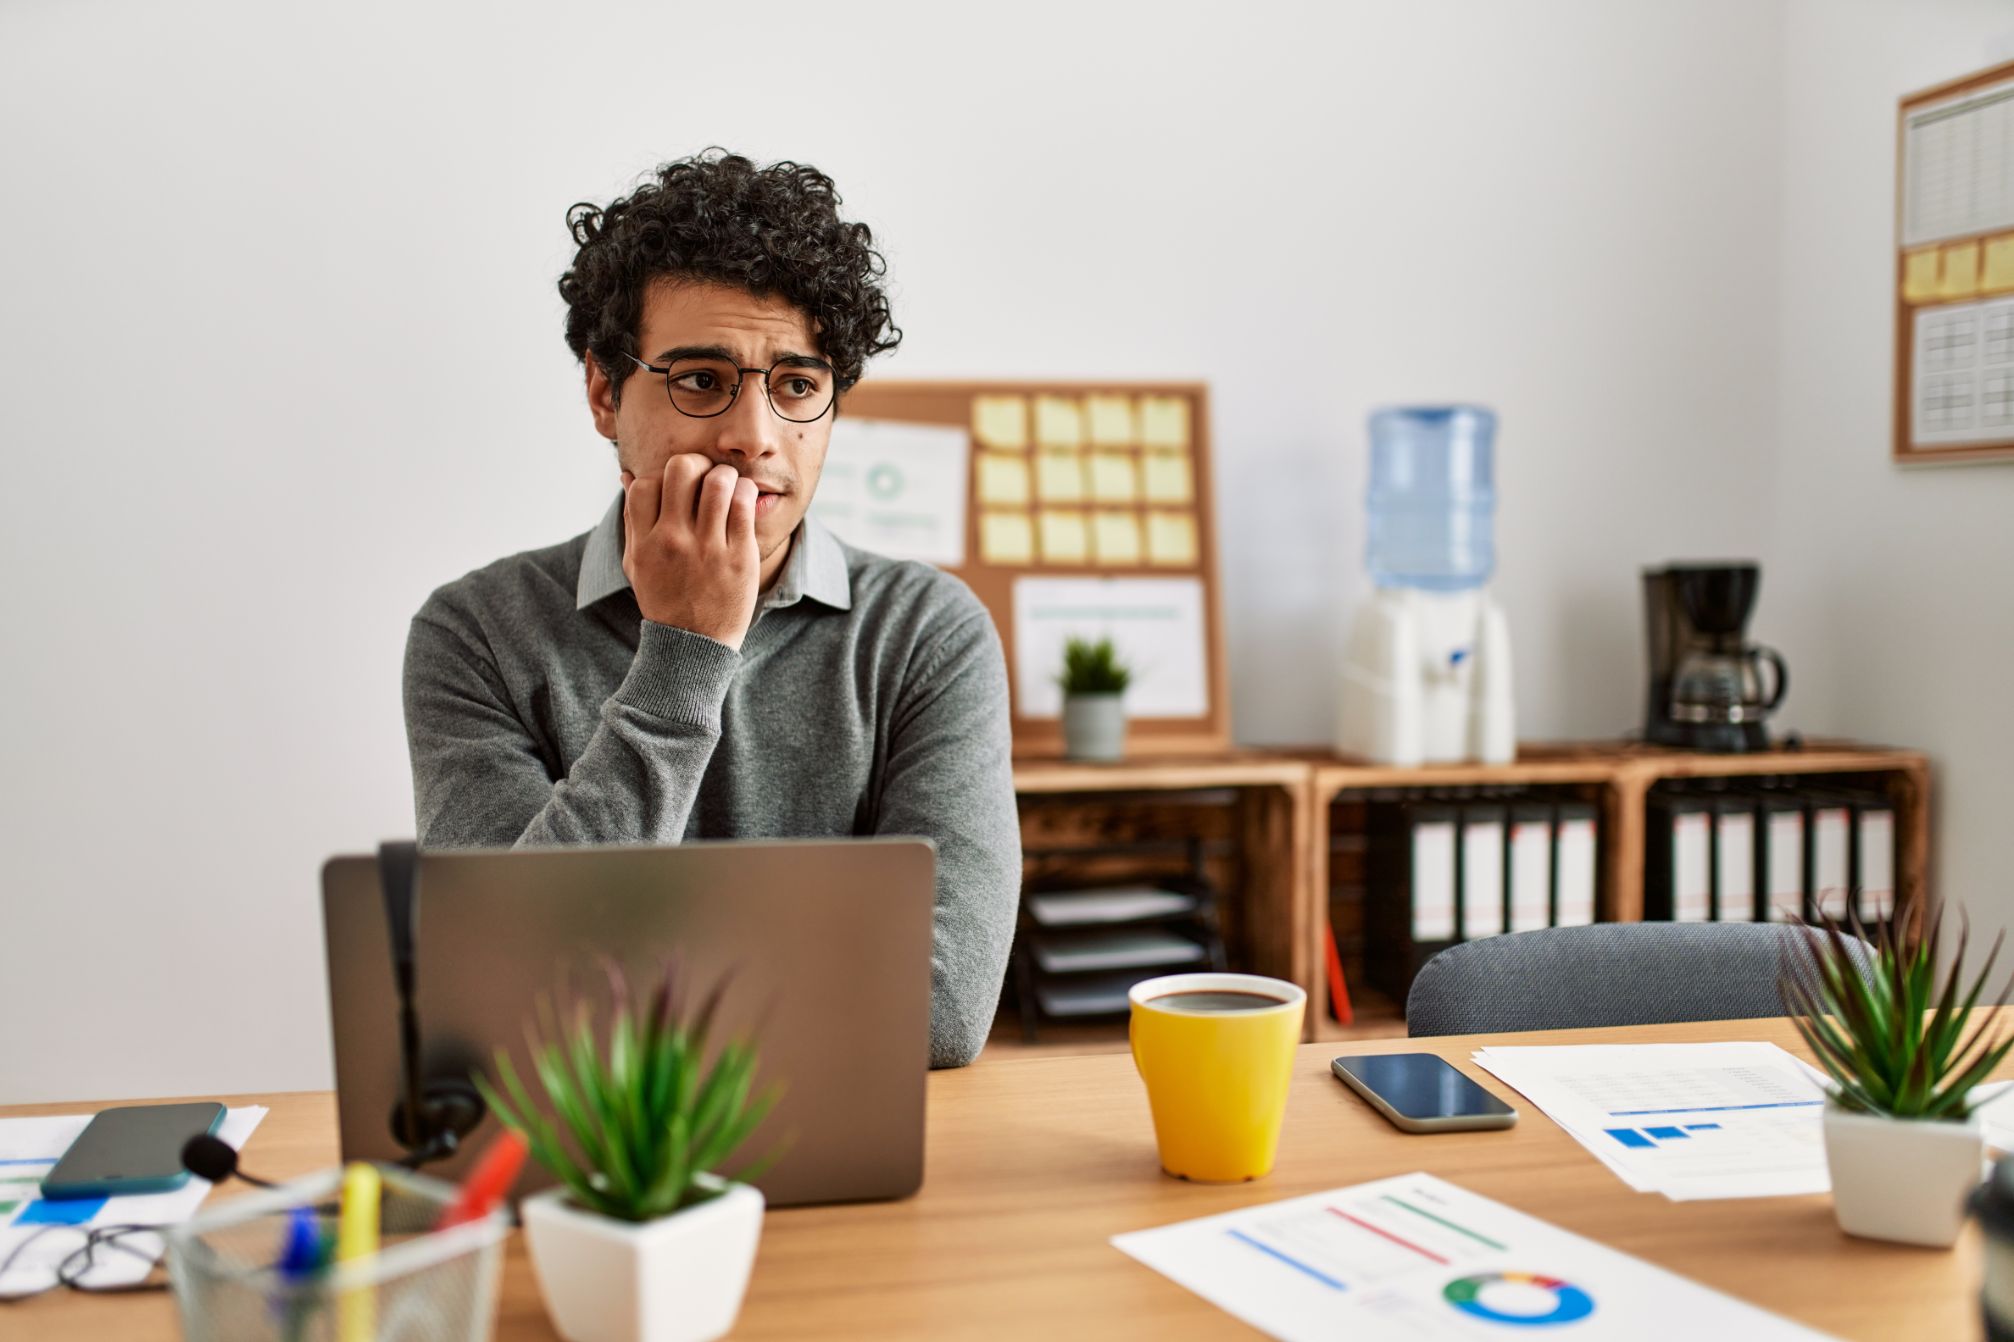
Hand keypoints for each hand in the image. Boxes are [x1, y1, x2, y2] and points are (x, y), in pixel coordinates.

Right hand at [620, 456, 759, 649]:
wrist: (695, 644)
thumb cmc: (665, 600)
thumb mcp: (636, 563)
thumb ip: (632, 519)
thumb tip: (626, 476)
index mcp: (645, 542)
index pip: (645, 483)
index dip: (661, 476)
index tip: (675, 488)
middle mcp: (674, 541)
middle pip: (681, 469)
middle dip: (696, 464)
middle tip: (705, 476)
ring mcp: (708, 548)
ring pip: (718, 481)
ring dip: (725, 474)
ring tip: (727, 486)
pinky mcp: (739, 556)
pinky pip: (744, 504)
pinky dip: (745, 490)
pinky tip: (742, 498)